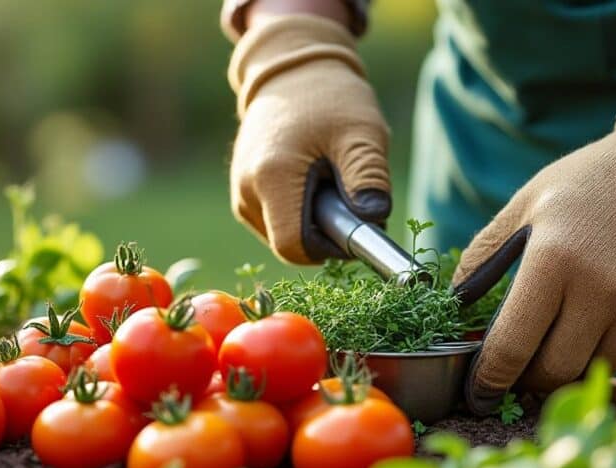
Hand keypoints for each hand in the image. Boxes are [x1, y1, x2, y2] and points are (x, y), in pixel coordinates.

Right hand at [228, 14, 390, 263]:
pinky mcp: (243, 192)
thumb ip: (369, 177)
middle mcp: (246, 191)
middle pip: (290, 244)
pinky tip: (313, 179)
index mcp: (271, 178)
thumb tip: (374, 218)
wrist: (292, 71)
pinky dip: (300, 211)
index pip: (295, 247)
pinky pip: (276, 221)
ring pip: (283, 235)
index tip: (356, 224)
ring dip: (314, 221)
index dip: (330, 248)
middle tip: (348, 193)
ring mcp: (241, 193)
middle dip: (325, 232)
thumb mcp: (361, 133)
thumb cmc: (330, 98)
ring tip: (329, 178)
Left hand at [452, 70, 615, 414]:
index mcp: (552, 259)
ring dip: (566, 365)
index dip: (488, 381)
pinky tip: (601, 317)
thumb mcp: (524, 205)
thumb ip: (482, 256)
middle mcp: (598, 288)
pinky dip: (605, 351)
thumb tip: (451, 308)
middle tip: (515, 371)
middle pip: (552, 372)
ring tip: (558, 337)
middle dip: (526, 380)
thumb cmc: (586, 185)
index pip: (511, 347)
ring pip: (589, 370)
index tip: (476, 397)